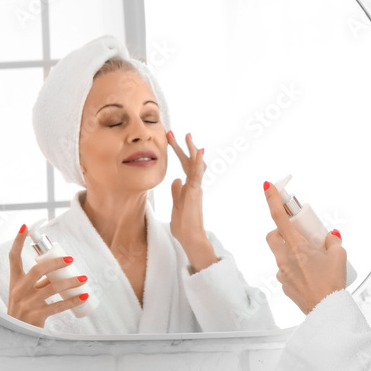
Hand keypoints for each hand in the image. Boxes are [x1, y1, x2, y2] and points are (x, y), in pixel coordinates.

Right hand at [6, 225, 88, 327]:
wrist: (15, 335)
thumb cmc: (25, 311)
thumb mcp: (26, 294)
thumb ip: (39, 282)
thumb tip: (59, 270)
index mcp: (15, 281)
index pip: (13, 257)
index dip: (18, 241)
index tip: (25, 226)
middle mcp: (18, 290)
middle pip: (37, 270)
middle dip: (55, 262)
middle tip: (70, 259)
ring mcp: (26, 304)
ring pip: (51, 288)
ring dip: (71, 282)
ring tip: (84, 279)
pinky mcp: (36, 316)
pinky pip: (58, 306)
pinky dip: (73, 300)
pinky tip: (84, 296)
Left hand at [167, 131, 216, 268]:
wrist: (190, 237)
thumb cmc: (184, 225)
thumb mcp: (176, 204)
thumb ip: (177, 191)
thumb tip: (175, 180)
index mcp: (189, 187)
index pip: (184, 165)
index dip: (179, 152)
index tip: (172, 140)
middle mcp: (194, 185)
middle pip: (189, 161)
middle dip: (182, 146)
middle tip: (174, 132)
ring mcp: (196, 188)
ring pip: (195, 164)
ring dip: (191, 149)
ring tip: (187, 136)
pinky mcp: (196, 192)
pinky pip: (197, 174)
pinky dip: (198, 162)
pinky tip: (198, 151)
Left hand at [262, 180, 346, 314]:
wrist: (326, 311)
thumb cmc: (332, 283)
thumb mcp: (339, 256)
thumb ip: (333, 241)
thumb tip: (330, 235)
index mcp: (296, 247)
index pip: (279, 217)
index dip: (271, 199)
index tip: (267, 185)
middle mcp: (284, 258)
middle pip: (272, 236)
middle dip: (281, 231)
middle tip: (298, 234)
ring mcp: (282, 273)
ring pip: (279, 254)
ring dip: (290, 251)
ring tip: (310, 259)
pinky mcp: (283, 285)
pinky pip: (285, 270)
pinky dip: (294, 268)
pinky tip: (309, 275)